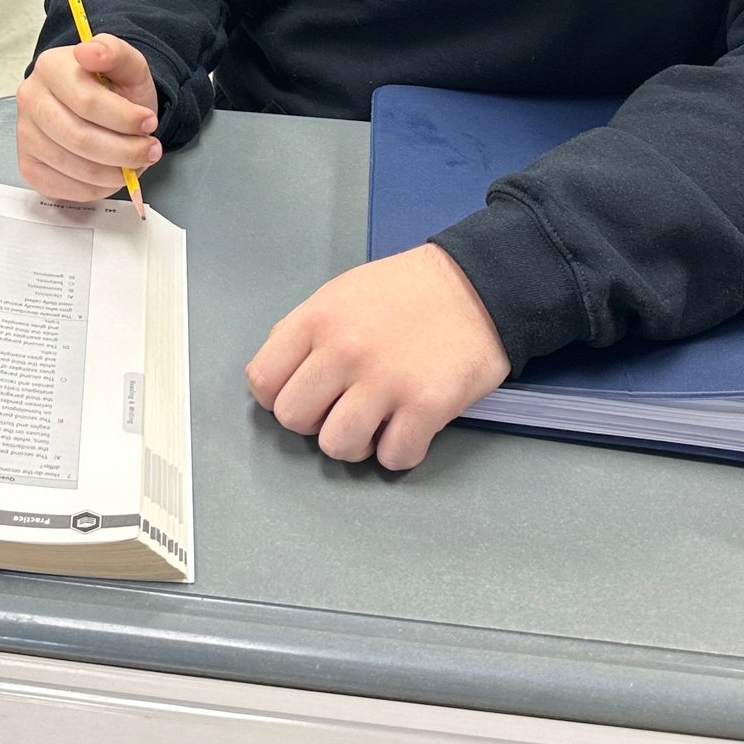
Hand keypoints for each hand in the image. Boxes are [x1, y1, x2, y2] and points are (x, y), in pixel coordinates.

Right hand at [17, 34, 160, 202]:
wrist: (100, 107)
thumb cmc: (113, 87)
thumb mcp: (127, 64)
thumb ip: (114, 52)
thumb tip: (89, 52)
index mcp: (50, 68)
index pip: (87, 102)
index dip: (125, 119)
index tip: (150, 123)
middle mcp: (30, 100)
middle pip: (80, 139)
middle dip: (125, 151)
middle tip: (150, 150)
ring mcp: (25, 135)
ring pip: (75, 167)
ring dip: (115, 172)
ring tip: (135, 162)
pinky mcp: (29, 166)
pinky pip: (65, 188)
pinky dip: (97, 187)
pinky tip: (111, 173)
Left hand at [244, 245, 511, 471]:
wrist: (479, 284)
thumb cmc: (408, 291)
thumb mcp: (340, 294)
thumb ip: (305, 333)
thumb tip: (280, 376)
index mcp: (317, 320)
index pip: (264, 381)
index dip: (281, 396)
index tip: (308, 394)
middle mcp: (343, 351)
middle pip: (295, 420)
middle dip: (317, 422)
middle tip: (345, 406)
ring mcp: (384, 381)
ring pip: (337, 447)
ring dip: (357, 443)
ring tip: (378, 421)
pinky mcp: (425, 406)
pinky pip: (393, 458)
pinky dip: (399, 451)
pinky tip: (409, 427)